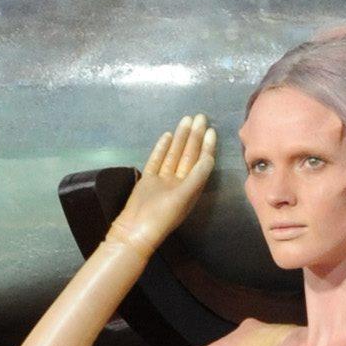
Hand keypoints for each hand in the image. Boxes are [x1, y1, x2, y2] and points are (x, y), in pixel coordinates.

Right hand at [109, 115, 216, 255]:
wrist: (135, 229)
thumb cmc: (162, 216)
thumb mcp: (183, 196)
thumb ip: (197, 176)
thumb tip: (209, 157)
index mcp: (191, 189)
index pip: (201, 163)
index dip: (206, 147)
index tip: (210, 130)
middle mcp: (179, 183)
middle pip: (188, 155)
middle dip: (194, 136)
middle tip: (200, 117)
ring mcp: (163, 180)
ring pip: (174, 155)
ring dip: (180, 138)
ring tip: (186, 120)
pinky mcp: (149, 179)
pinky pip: (157, 160)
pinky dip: (162, 148)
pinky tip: (167, 135)